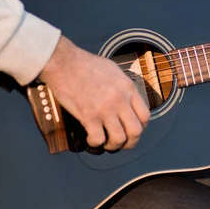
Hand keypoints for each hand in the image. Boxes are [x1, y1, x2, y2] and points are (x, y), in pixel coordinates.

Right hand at [39, 36, 149, 150]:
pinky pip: (98, 139)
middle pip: (136, 131)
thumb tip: (127, 99)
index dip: (141, 127)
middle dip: (131, 142)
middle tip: (123, 143)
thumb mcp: (114, 71)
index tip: (134, 130)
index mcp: (128, 88)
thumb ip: (123, 87)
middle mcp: (120, 100)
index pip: (145, 115)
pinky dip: (95, 143)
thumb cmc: (87, 64)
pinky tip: (91, 139)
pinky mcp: (88, 116)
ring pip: (119, 139)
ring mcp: (105, 109)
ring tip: (106, 143)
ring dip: (114, 146)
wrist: (64, 63)